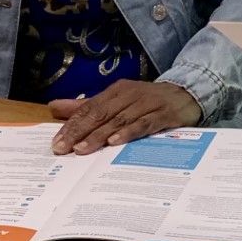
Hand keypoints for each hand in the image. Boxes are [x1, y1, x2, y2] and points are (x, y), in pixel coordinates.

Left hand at [50, 80, 201, 154]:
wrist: (187, 94)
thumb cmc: (147, 101)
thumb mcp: (117, 100)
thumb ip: (86, 106)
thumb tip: (54, 107)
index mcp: (116, 91)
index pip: (89, 108)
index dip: (72, 125)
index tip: (57, 143)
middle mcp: (129, 95)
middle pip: (100, 114)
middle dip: (80, 132)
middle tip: (64, 149)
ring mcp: (147, 104)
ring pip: (119, 120)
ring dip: (100, 135)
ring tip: (83, 149)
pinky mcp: (163, 114)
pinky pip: (144, 124)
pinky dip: (129, 133)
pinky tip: (116, 142)